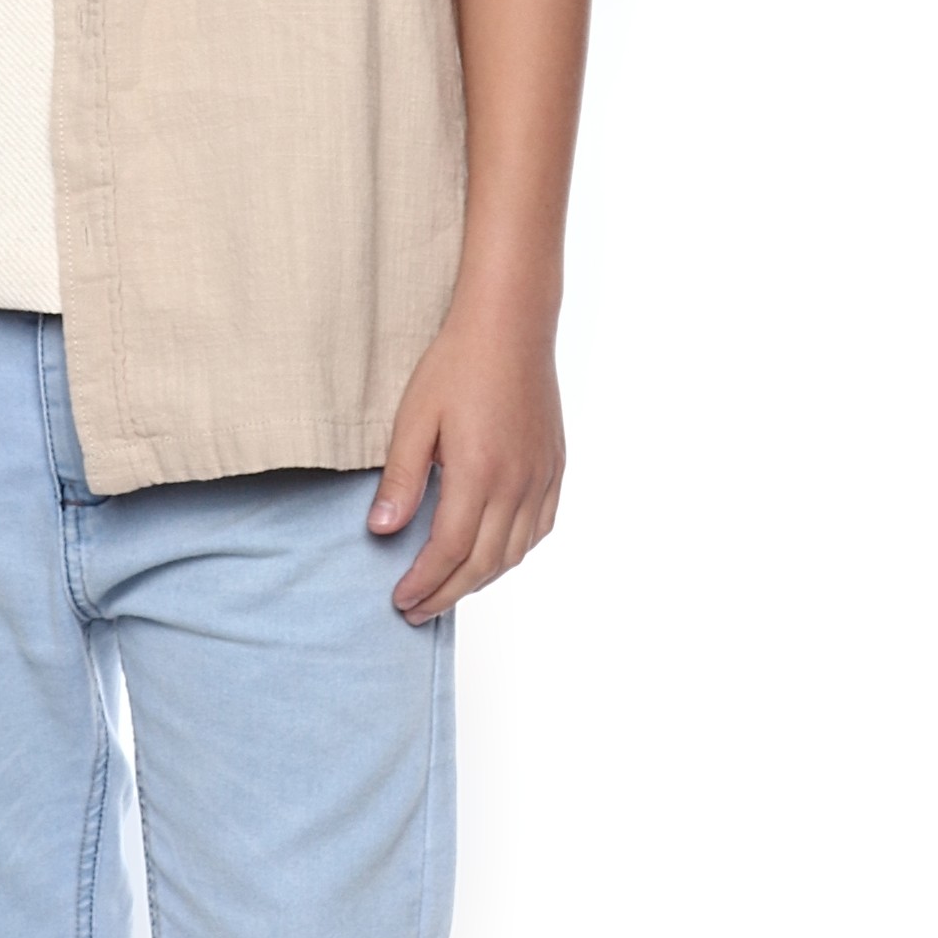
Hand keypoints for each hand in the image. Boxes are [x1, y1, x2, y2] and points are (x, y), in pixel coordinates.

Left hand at [370, 299, 563, 621]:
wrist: (511, 326)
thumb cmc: (458, 364)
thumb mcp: (414, 418)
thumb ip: (401, 479)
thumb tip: (383, 530)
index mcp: (479, 472)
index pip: (449, 550)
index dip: (424, 582)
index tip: (401, 599)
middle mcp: (517, 483)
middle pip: (483, 563)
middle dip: (446, 593)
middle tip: (416, 610)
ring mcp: (541, 477)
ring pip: (514, 552)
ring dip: (479, 580)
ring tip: (447, 590)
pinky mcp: (555, 468)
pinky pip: (540, 528)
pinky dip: (514, 553)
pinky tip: (492, 558)